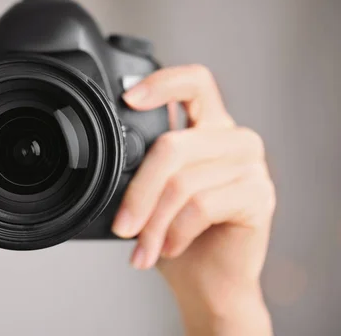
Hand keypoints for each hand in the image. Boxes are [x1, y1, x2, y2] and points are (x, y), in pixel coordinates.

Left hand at [112, 65, 275, 334]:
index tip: (127, 99)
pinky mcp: (259, 196)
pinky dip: (175, 232)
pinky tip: (169, 247)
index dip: (161, 82)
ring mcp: (250, 165)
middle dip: (138, 192)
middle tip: (122, 226)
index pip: (194, 82)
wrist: (208, 283)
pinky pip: (202, 206)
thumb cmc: (177, 235)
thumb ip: (143, 166)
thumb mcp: (154, 193)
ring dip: (153, 222)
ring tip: (143, 246)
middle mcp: (232, 139)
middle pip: (173, 145)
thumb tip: (106, 157)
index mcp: (207, 127)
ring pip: (183, 181)